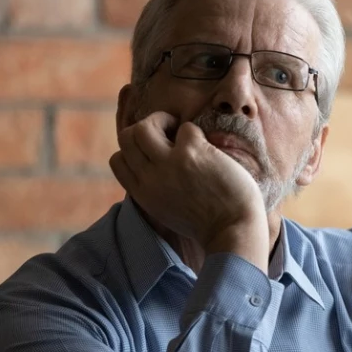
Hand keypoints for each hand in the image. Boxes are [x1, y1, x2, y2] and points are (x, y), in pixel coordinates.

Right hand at [111, 112, 268, 265]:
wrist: (234, 232)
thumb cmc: (210, 223)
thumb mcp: (168, 211)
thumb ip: (156, 190)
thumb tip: (156, 167)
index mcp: (142, 194)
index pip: (117, 160)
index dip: (134, 149)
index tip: (155, 151)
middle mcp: (150, 178)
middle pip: (127, 137)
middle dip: (146, 127)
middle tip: (169, 133)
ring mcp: (169, 164)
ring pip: (144, 127)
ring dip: (162, 120)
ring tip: (181, 130)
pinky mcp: (192, 153)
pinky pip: (186, 128)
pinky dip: (196, 133)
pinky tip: (208, 148)